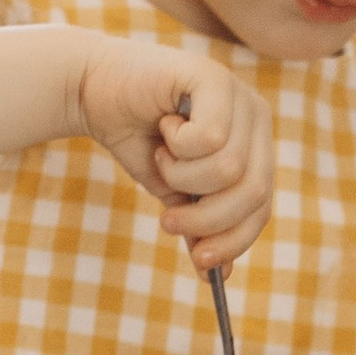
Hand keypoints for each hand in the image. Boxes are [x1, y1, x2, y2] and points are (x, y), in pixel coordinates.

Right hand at [78, 39, 273, 266]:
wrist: (93, 90)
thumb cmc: (138, 139)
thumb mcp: (172, 192)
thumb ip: (199, 226)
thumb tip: (217, 275)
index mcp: (255, 145)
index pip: (262, 206)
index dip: (234, 239)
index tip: (201, 262)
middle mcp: (257, 118)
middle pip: (253, 192)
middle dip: (206, 218)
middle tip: (168, 221)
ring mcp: (240, 95)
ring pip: (228, 169)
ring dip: (182, 177)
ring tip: (164, 156)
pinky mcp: (214, 78)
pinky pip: (211, 138)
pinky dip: (177, 146)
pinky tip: (165, 126)